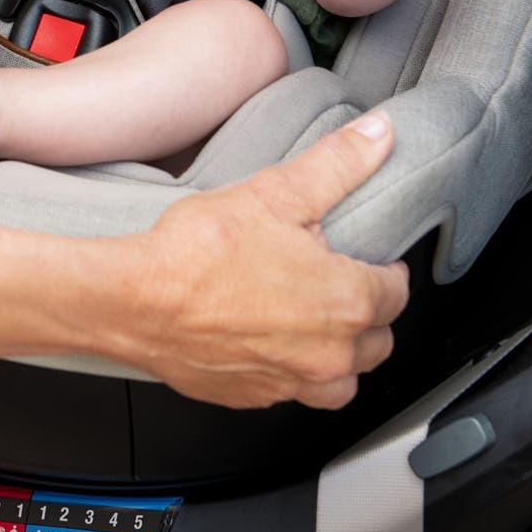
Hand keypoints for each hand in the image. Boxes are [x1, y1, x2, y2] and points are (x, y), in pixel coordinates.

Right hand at [132, 112, 409, 408]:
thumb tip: (379, 134)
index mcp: (344, 302)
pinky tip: (270, 341)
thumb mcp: (276, 192)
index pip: (397, 293)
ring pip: (342, 382)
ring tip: (317, 323)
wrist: (135, 300)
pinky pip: (292, 393)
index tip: (372, 258)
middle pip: (378, 342)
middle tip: (343, 282)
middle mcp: (326, 354)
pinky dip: (292, 372)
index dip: (387, 269)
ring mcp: (289, 382)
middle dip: (369, 313)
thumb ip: (338, 163)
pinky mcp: (252, 396)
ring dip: (340, 356)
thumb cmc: (200, 252)